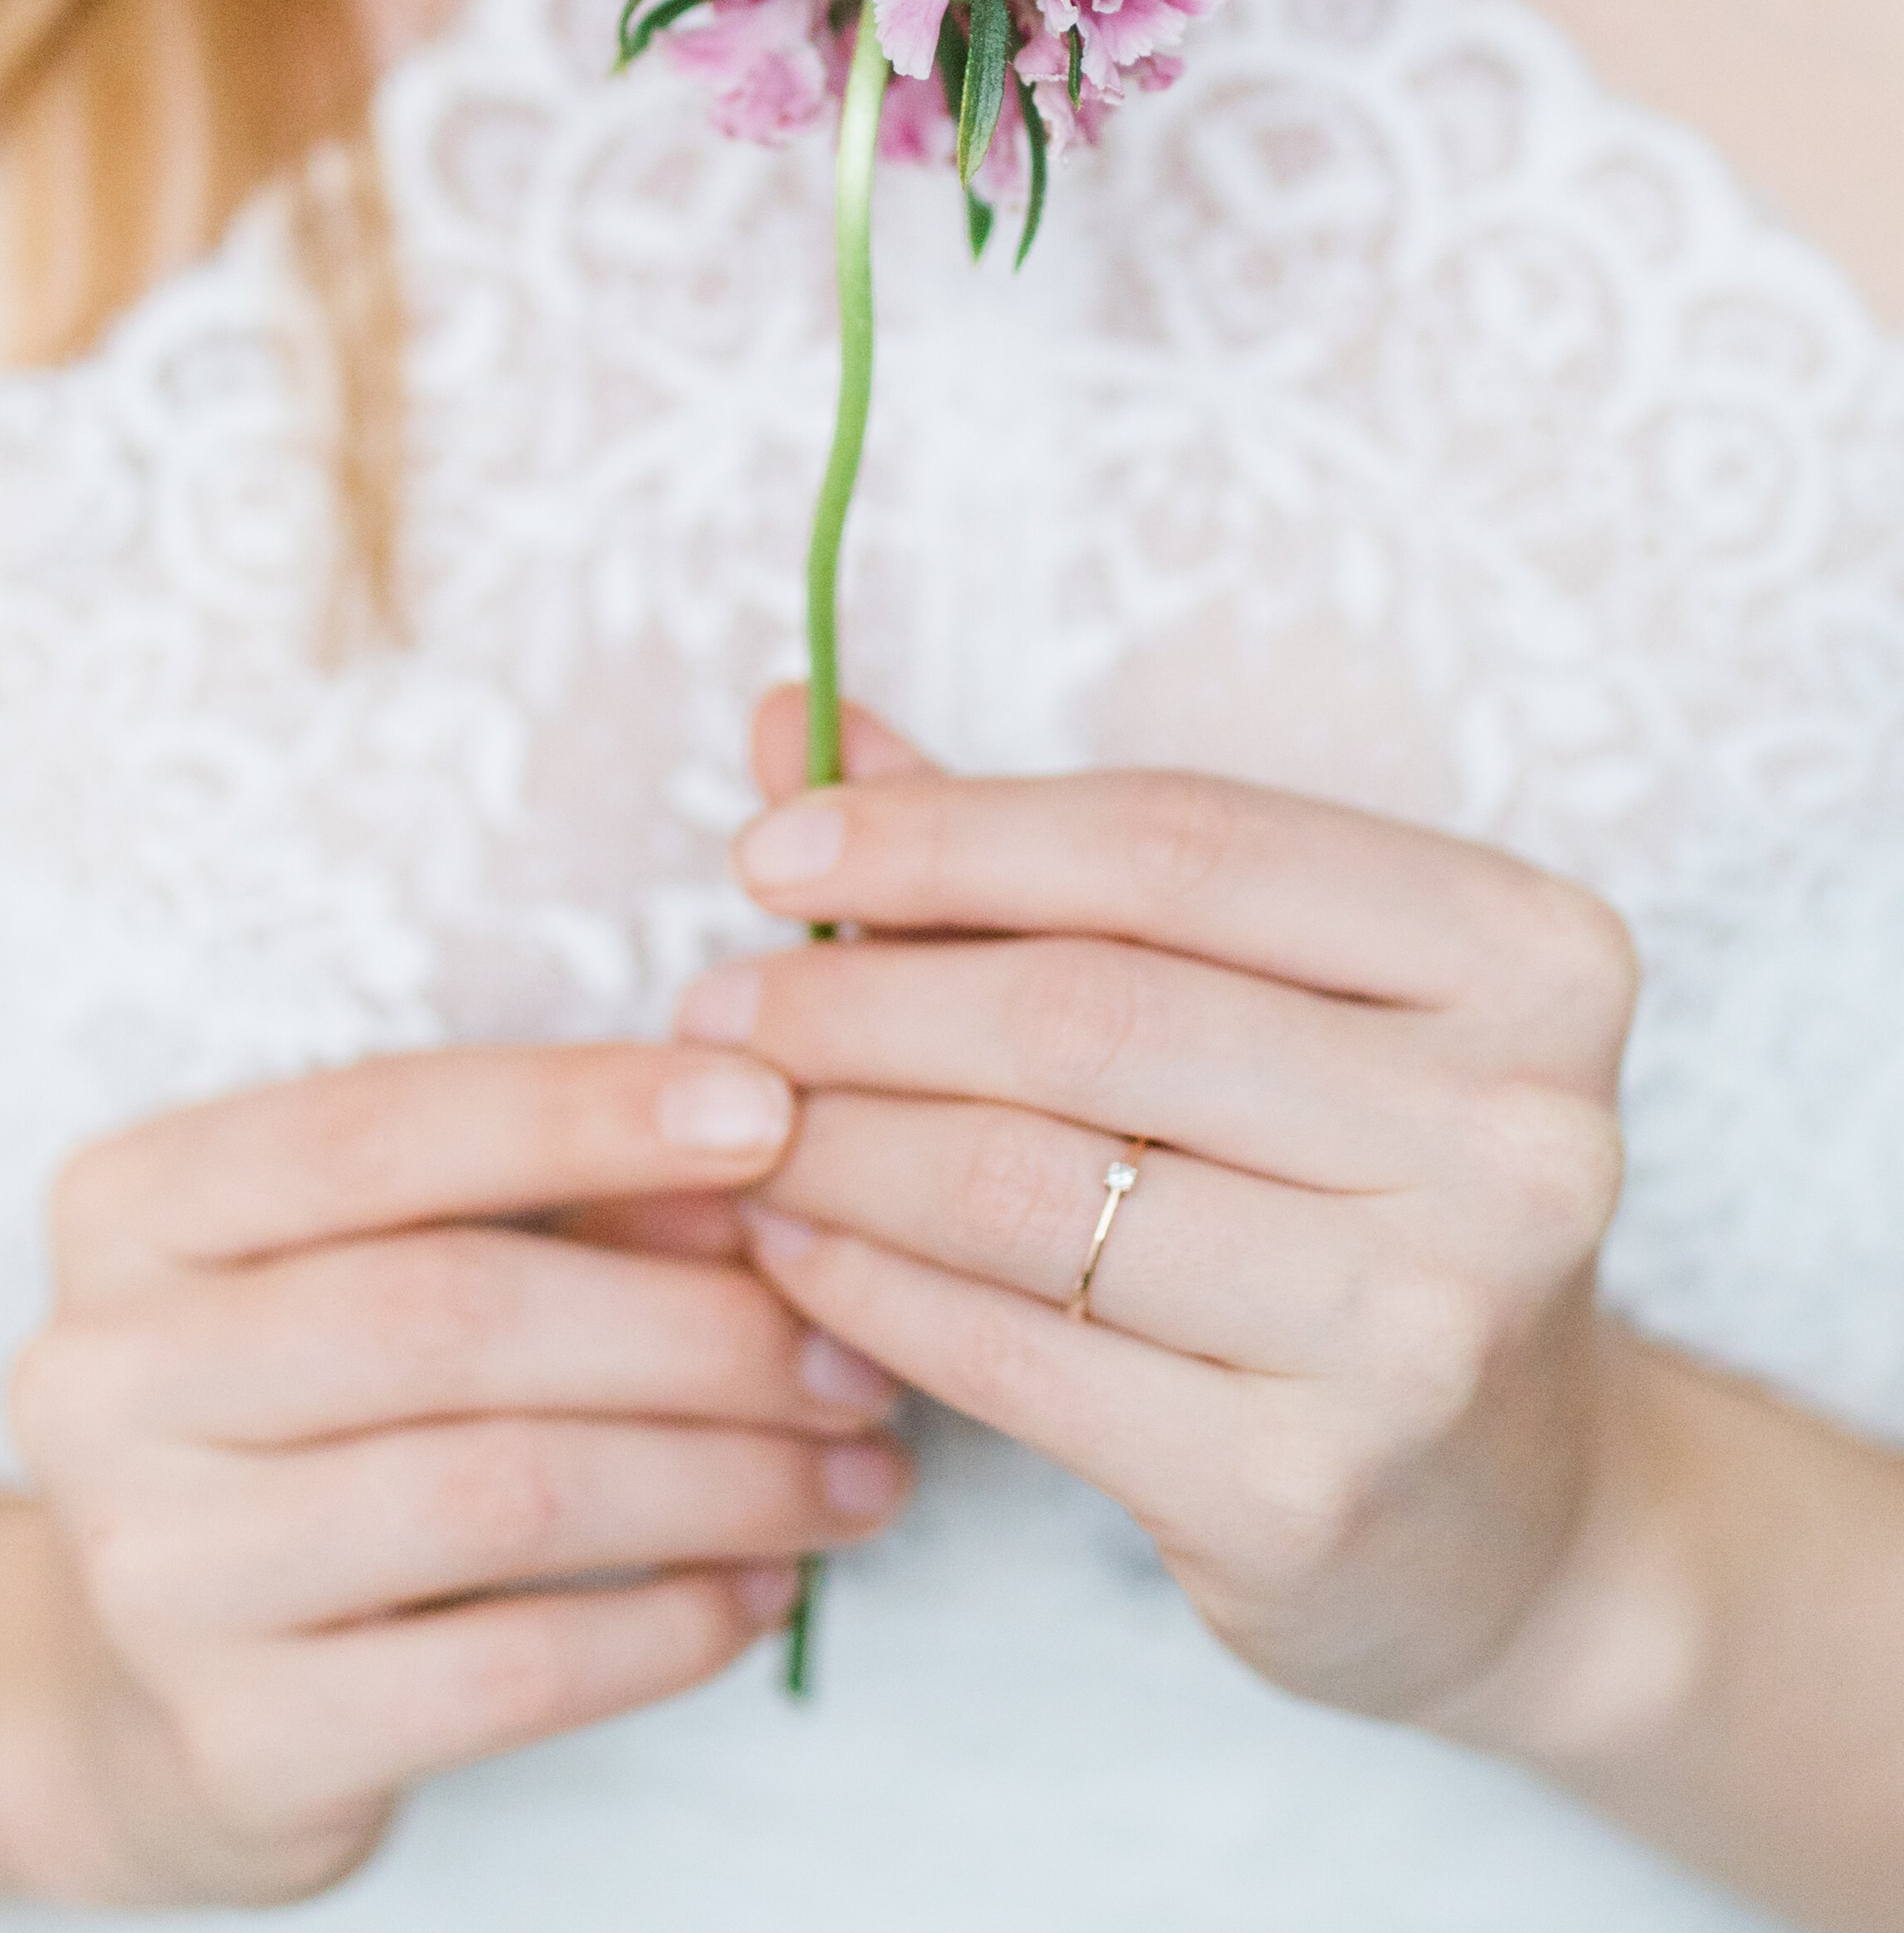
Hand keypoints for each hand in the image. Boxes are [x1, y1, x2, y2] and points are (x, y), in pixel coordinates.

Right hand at [0, 1043, 907, 1904]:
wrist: (129, 1690)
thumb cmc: (313, 1415)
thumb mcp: (391, 1260)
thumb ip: (557, 1199)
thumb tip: (758, 1164)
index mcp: (136, 1208)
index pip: (376, 1127)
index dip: (584, 1111)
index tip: (771, 1111)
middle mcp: (103, 1377)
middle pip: (449, 1315)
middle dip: (693, 1326)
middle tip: (853, 1353)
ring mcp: (153, 1569)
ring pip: (498, 1492)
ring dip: (719, 1477)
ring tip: (854, 1471)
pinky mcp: (233, 1741)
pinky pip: (506, 1671)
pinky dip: (668, 1624)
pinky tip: (761, 1585)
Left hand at [680, 691, 1635, 1728]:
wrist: (1502, 1517)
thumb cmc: (1348, 1194)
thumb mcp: (1254, 998)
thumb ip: (1035, 860)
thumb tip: (795, 725)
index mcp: (1527, 953)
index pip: (1176, 842)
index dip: (946, 833)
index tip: (771, 850)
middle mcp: (1516, 1131)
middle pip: (1091, 1010)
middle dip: (857, 1001)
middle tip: (716, 1009)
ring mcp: (1428, 1324)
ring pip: (1032, 1184)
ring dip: (836, 1144)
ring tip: (735, 1121)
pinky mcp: (1313, 1493)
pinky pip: (1017, 1352)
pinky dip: (868, 1285)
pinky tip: (790, 1246)